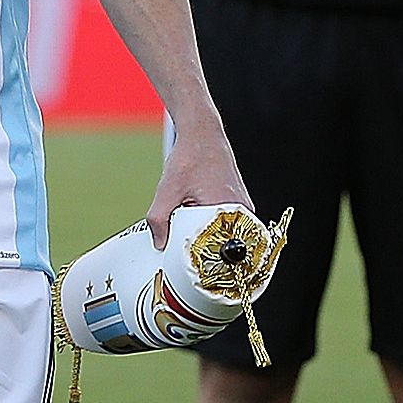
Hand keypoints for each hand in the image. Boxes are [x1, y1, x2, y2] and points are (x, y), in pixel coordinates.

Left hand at [149, 120, 252, 248]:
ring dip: (206, 237)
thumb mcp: (168, 189)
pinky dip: (210, 226)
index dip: (204, 260)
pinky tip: (195, 221)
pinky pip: (225, 225)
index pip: (222, 250)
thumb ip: (159, 219)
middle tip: (182, 251)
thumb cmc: (189, 157)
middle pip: (223, 245)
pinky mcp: (238, 206)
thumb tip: (159, 244)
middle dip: (203, 250)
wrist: (203, 135)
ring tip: (188, 232)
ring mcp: (243, 209)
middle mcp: (243, 212)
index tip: (188, 267)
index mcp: (229, 211)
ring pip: (224, 235)